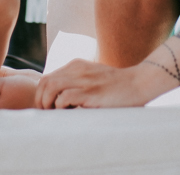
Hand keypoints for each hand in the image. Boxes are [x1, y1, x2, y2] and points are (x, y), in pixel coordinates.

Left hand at [35, 59, 167, 108]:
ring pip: (51, 87)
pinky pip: (65, 97)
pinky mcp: (91, 92)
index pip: (47, 78)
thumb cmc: (116, 86)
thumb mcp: (93, 78)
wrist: (139, 82)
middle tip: (46, 114)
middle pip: (45, 81)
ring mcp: (84, 80)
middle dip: (40, 100)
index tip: (45, 108)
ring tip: (54, 115)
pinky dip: (61, 106)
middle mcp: (77, 69)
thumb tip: (60, 101)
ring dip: (47, 103)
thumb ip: (78, 83)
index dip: (41, 94)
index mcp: (76, 66)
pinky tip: (68, 113)